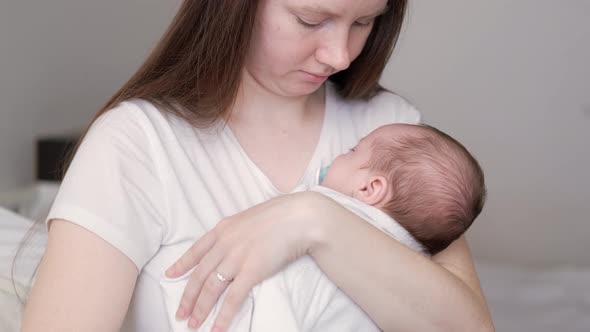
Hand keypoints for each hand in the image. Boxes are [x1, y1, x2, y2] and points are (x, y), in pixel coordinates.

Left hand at [164, 192, 322, 331]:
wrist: (299, 217)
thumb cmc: (281, 215)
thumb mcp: (250, 218)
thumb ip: (237, 231)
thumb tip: (234, 241)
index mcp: (223, 229)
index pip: (196, 250)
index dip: (181, 264)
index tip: (170, 275)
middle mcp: (225, 244)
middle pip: (199, 275)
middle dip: (187, 297)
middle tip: (180, 313)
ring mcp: (236, 258)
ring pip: (211, 288)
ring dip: (200, 309)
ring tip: (193, 324)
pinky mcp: (251, 271)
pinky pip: (233, 298)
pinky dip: (223, 315)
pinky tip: (217, 327)